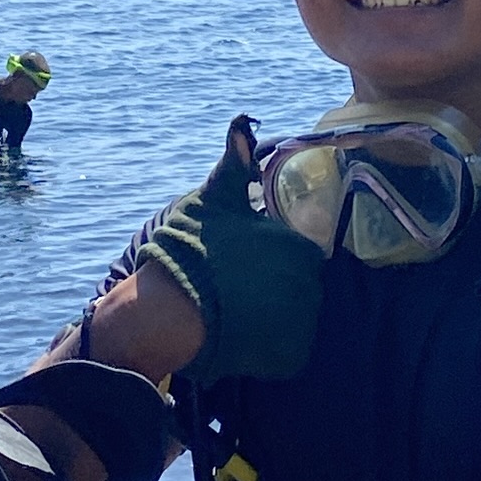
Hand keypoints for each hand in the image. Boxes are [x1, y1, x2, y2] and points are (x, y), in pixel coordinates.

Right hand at [136, 120, 324, 380]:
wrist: (169, 310)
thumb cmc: (190, 248)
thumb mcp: (212, 199)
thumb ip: (234, 164)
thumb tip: (243, 123)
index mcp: (299, 248)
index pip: (299, 255)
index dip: (271, 259)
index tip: (244, 265)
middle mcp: (311, 286)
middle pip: (300, 287)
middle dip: (274, 289)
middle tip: (237, 291)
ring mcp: (302, 324)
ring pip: (295, 319)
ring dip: (272, 318)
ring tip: (237, 315)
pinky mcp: (290, 357)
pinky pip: (287, 351)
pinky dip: (269, 349)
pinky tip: (242, 338)